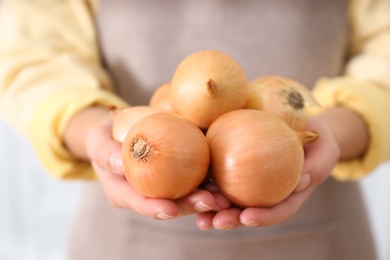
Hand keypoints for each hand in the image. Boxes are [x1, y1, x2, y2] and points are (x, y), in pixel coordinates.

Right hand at [84, 110, 229, 219]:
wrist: (115, 129)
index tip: (170, 209)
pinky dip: (209, 180)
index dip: (155, 208)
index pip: (140, 204)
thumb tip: (119, 161)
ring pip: (186, 196)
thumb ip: (106, 152)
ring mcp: (163, 186)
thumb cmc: (103, 137)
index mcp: (124, 193)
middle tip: (209, 203)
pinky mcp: (176, 173)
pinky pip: (194, 178)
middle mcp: (146, 194)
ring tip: (224, 197)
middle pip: (169, 205)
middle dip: (190, 206)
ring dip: (206, 198)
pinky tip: (226, 177)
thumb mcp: (98, 142)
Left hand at [196, 116, 339, 229]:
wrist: (306, 124)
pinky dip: (208, 181)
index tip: (248, 217)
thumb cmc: (319, 137)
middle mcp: (268, 192)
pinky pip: (221, 172)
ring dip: (213, 208)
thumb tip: (300, 180)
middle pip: (249, 211)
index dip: (263, 217)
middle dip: (230, 220)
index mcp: (289, 193)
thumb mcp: (326, 149)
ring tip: (197, 214)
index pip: (278, 210)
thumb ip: (317, 166)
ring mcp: (252, 181)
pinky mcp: (237, 164)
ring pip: (231, 198)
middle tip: (214, 222)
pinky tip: (193, 182)